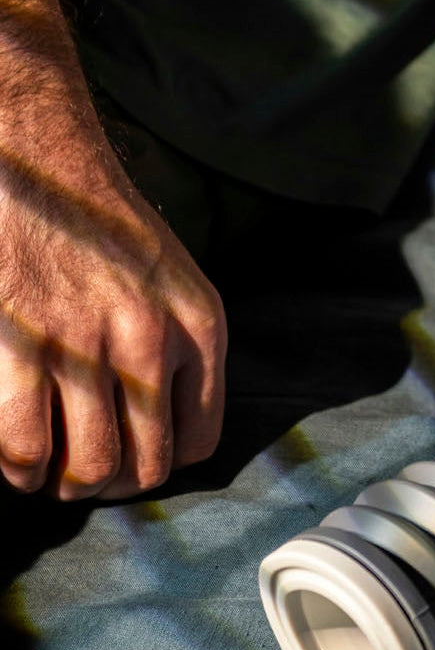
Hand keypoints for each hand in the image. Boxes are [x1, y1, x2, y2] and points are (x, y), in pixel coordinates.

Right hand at [0, 56, 225, 499]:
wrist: (42, 162)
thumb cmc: (104, 227)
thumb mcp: (176, 282)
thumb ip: (182, 351)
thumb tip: (165, 430)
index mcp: (200, 328)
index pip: (199, 441)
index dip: (162, 465)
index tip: (134, 462)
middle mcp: (153, 342)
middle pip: (144, 465)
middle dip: (112, 487)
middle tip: (86, 480)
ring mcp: (87, 345)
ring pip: (86, 466)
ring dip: (65, 486)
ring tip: (49, 479)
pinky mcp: (23, 342)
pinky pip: (24, 443)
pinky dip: (19, 470)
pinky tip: (17, 465)